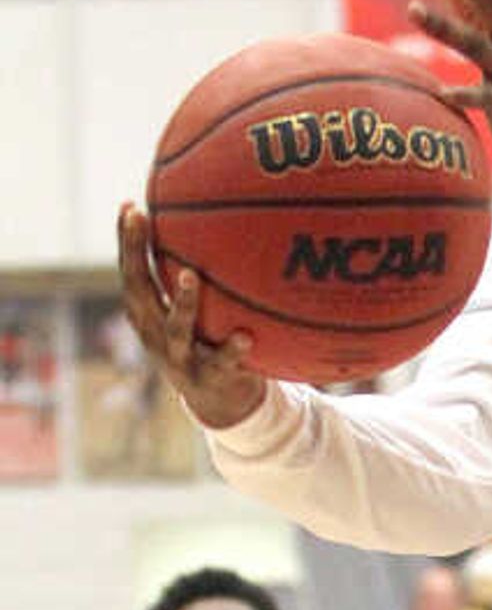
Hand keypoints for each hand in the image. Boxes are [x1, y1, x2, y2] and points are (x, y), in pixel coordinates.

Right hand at [117, 207, 267, 430]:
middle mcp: (156, 334)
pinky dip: (232, 350)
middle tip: (141, 220)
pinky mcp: (209, 379)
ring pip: (177, 329)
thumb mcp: (194, 311)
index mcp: (148, 315)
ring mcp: (180, 359)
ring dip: (183, 303)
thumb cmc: (207, 342)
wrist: (221, 404)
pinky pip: (222, 363)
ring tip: (190, 276)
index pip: (131, 272)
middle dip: (136, 254)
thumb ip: (193, 275)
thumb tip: (214, 219)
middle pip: (139, 291)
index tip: (130, 205)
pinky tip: (247, 336)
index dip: (127, 241)